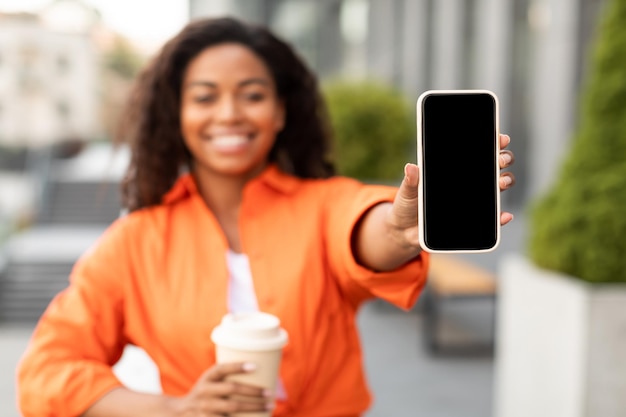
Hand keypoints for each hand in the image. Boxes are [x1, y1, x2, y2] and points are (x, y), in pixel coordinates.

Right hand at [167, 362, 272, 415]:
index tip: (255, 366)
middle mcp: (205, 391)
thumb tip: (262, 373)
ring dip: (253, 407)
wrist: (180, 412)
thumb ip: (229, 378)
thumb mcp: (211, 382)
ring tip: (269, 406)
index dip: (237, 366)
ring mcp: (205, 408)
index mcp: (207, 378)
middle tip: (269, 392)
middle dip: (253, 391)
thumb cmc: (206, 393)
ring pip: (232, 408)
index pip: (222, 369)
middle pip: (232, 389)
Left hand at [390, 133, 516, 246]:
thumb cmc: (408, 204)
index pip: (478, 152)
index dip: (493, 143)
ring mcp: (473, 200)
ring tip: (501, 183)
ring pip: (498, 187)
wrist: (406, 230)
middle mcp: (468, 182)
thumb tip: (411, 167)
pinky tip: (504, 215)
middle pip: (494, 166)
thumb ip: (411, 180)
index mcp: (454, 171)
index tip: (500, 139)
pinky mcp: (473, 220)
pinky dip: (500, 218)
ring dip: (505, 182)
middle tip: (499, 160)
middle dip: (503, 159)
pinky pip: (492, 219)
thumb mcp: (408, 190)